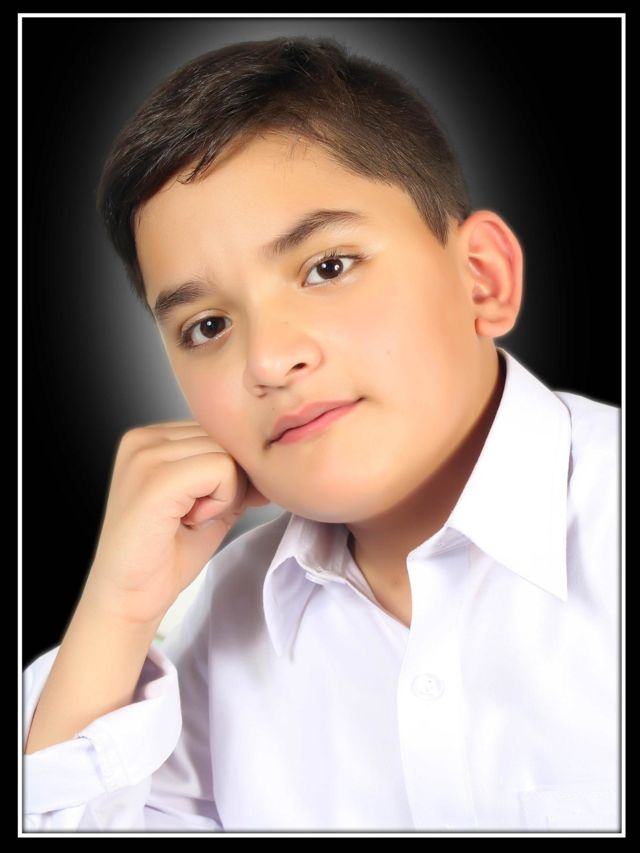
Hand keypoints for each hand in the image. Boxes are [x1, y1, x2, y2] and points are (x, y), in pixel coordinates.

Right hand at [82, 420, 269, 625]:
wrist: (129, 598)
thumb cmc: (163, 556)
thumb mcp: (209, 502)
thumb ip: (234, 474)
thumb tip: (272, 460)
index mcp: (151, 438)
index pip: (221, 429)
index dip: (231, 470)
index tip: (208, 506)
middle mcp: (143, 438)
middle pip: (227, 437)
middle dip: (232, 481)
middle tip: (198, 516)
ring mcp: (146, 455)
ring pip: (228, 453)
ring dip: (225, 493)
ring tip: (189, 518)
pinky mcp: (155, 479)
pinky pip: (222, 470)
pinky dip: (221, 501)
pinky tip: (190, 521)